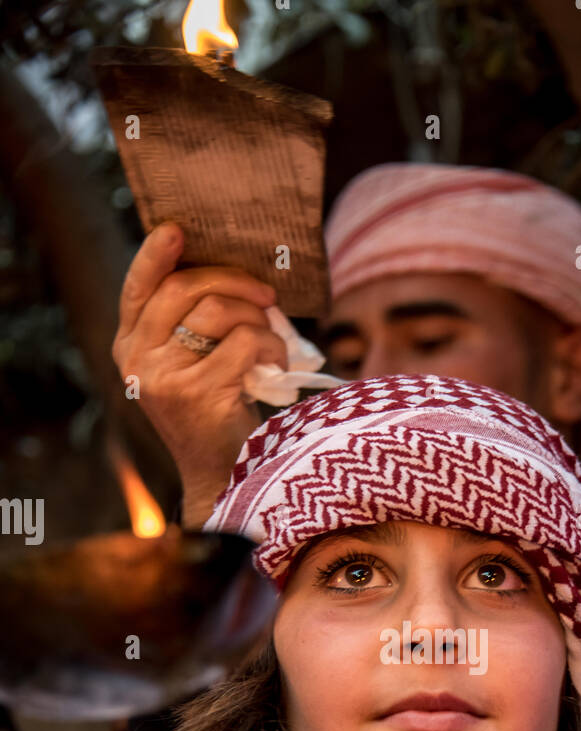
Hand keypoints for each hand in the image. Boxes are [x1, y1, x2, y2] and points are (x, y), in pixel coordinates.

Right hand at [113, 223, 288, 527]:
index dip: (155, 254)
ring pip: (218, 312)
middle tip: (266, 295)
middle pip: (184, 288)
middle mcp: (136, 359)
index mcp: (129, 345)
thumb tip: (225, 273)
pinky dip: (272, 347)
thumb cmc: (215, 412)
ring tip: (272, 342)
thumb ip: (189, 324)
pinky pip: (245, 342)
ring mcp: (162, 376)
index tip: (177, 230)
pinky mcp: (195, 393)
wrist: (220, 476)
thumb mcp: (190, 364)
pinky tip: (277, 364)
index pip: (138, 287)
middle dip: (233, 281)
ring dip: (258, 320)